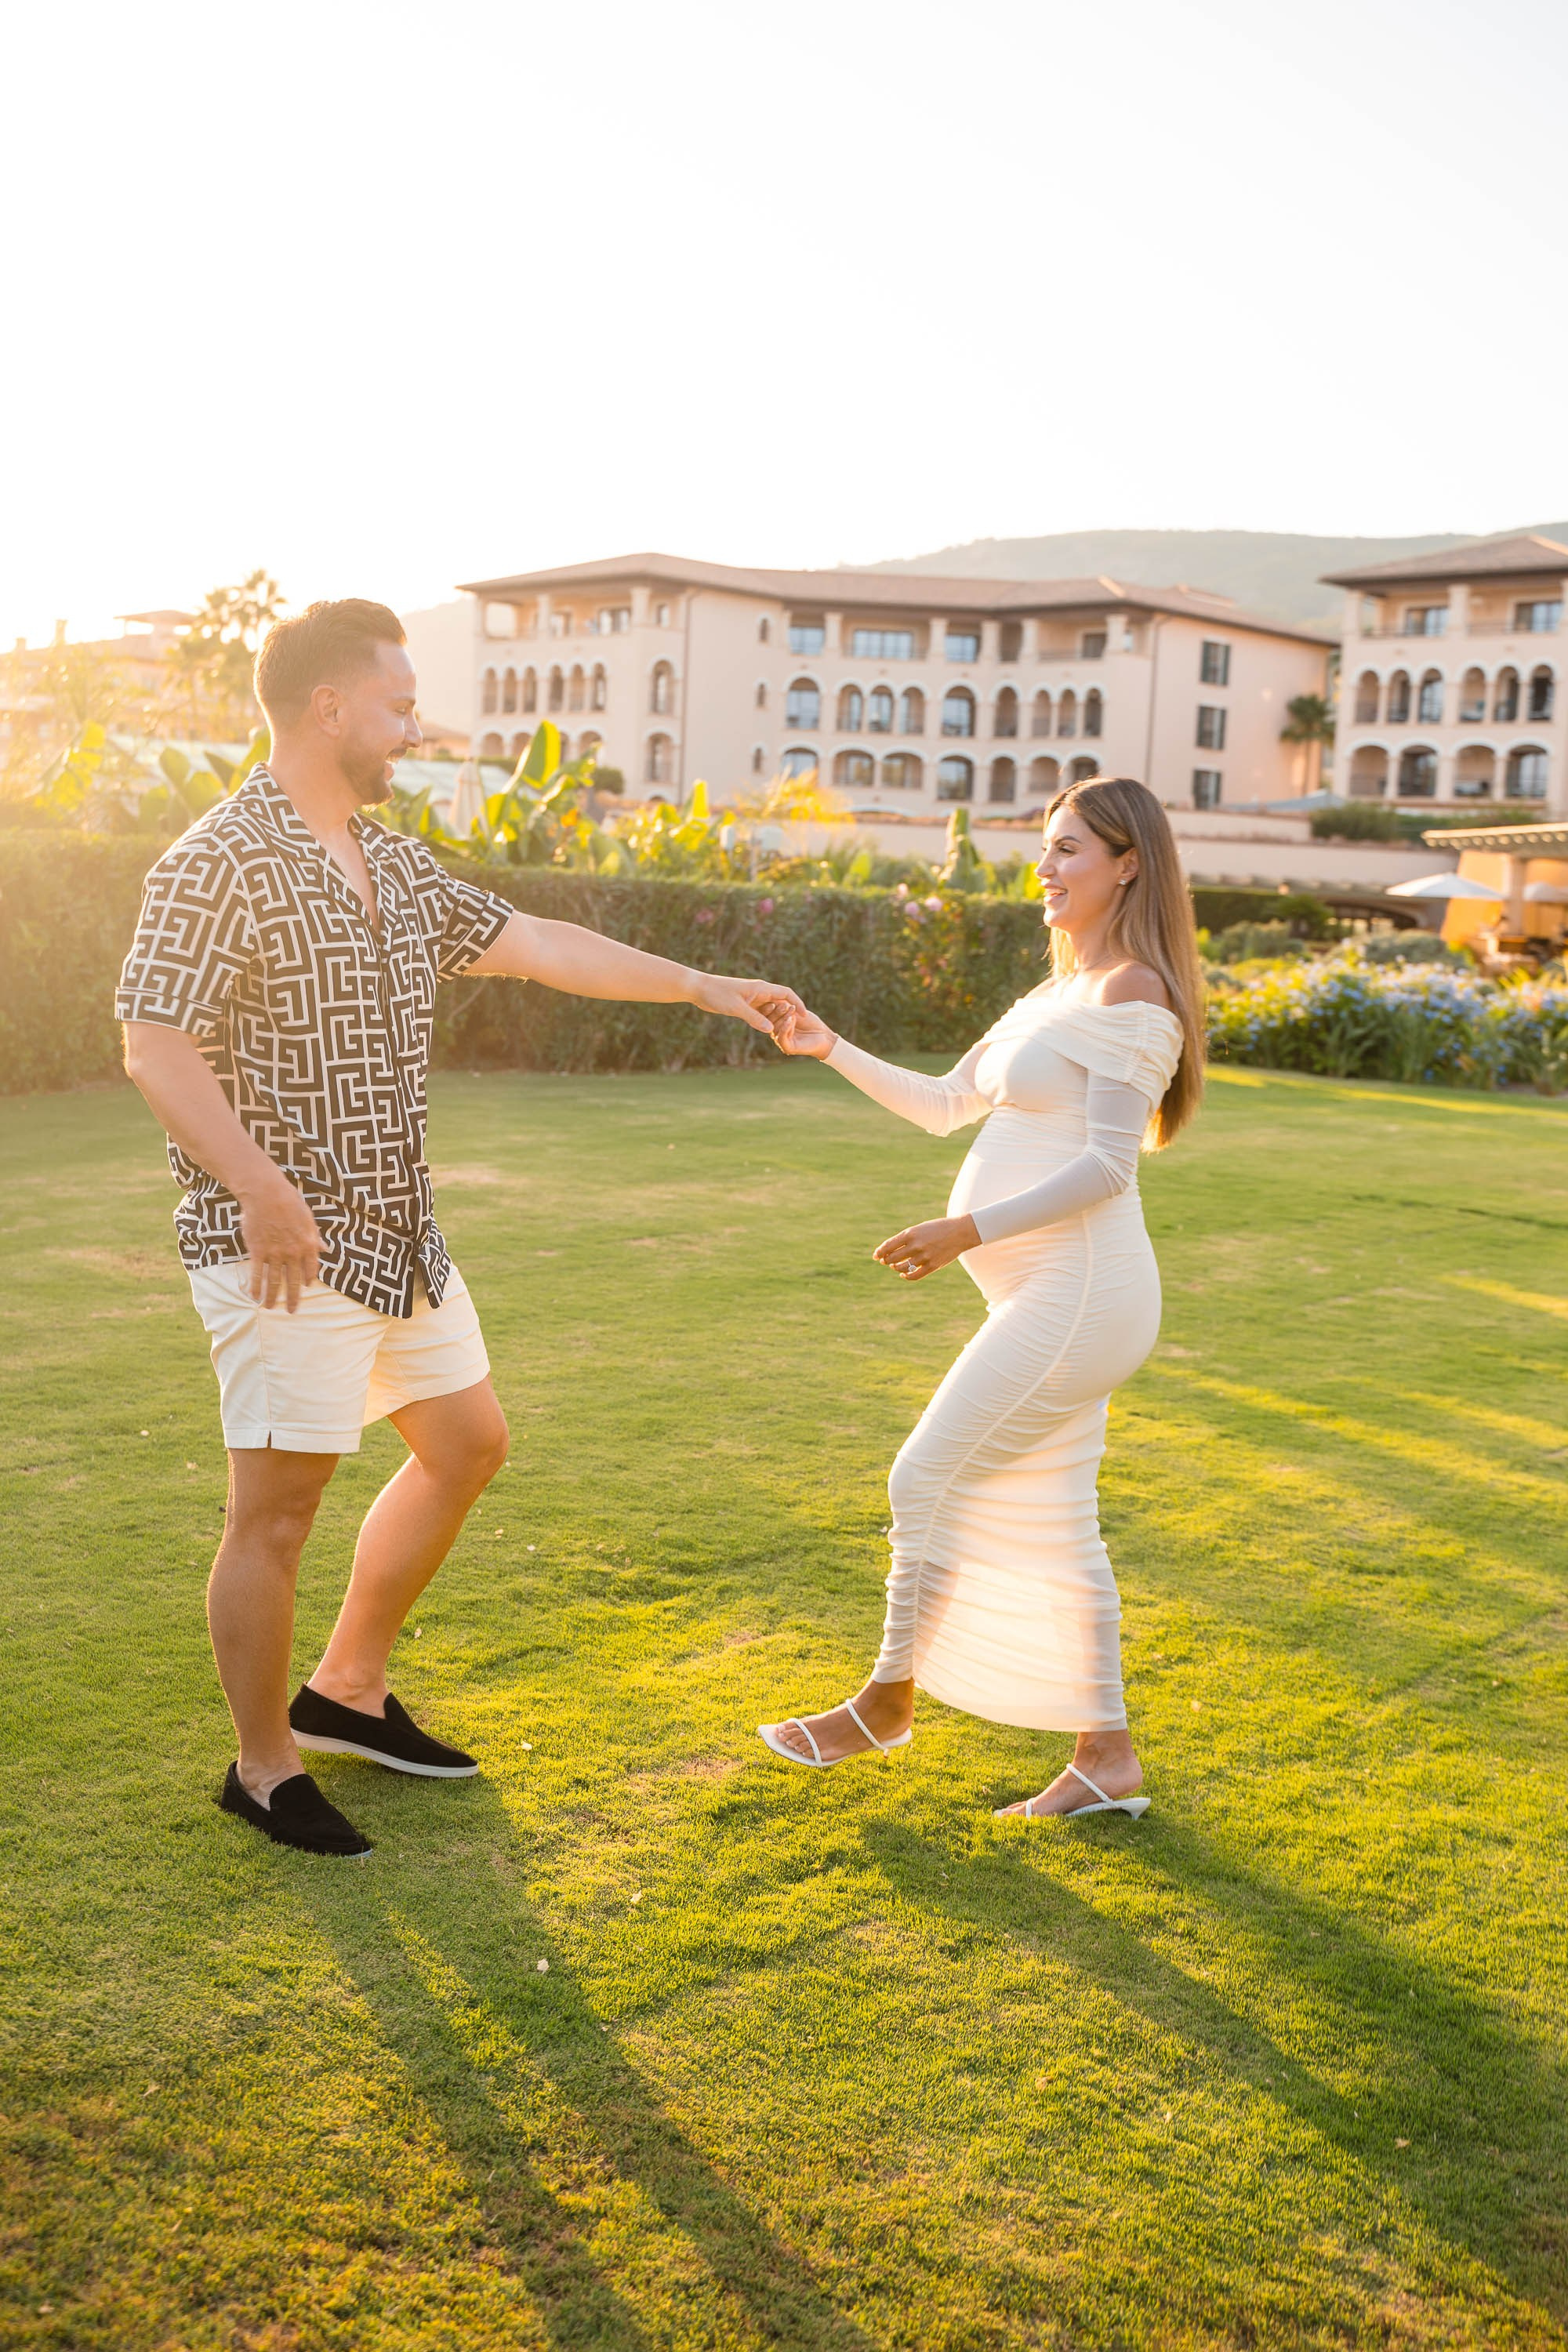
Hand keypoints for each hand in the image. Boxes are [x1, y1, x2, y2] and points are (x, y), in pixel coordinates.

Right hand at [237, 1172, 321, 1311]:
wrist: (267, 1194)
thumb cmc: (289, 1202)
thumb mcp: (308, 1219)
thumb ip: (315, 1237)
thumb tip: (325, 1249)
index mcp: (308, 1244)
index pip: (311, 1269)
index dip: (308, 1279)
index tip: (306, 1287)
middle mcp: (293, 1253)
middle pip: (293, 1280)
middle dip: (293, 1298)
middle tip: (292, 1311)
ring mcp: (275, 1254)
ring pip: (274, 1281)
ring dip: (272, 1296)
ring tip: (271, 1307)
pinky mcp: (258, 1251)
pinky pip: (257, 1273)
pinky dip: (255, 1286)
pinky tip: (254, 1297)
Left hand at [686, 972, 804, 1035]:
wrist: (699, 988)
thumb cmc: (717, 994)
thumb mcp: (736, 1008)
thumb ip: (754, 1019)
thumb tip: (771, 1030)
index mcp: (761, 988)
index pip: (786, 993)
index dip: (797, 1003)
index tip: (804, 1016)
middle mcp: (759, 992)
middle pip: (780, 1002)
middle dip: (788, 1014)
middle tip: (794, 1028)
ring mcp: (751, 998)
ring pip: (770, 1009)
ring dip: (776, 1019)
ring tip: (782, 1032)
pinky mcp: (744, 1004)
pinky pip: (760, 1013)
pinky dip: (765, 1021)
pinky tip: (767, 1030)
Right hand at [772, 1003, 837, 1058]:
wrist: (823, 1036)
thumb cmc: (810, 1022)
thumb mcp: (796, 1011)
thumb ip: (784, 1005)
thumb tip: (772, 995)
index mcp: (776, 1024)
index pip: (768, 1015)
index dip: (771, 1007)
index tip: (776, 998)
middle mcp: (776, 1033)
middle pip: (770, 1022)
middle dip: (777, 1011)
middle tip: (785, 1004)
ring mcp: (781, 1041)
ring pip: (775, 1029)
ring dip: (783, 1017)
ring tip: (791, 1009)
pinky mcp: (787, 1048)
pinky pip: (781, 1038)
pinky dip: (785, 1027)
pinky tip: (790, 1020)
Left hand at [872, 1214, 979, 1282]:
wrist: (959, 1232)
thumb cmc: (938, 1229)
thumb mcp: (920, 1229)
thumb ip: (906, 1238)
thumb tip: (891, 1249)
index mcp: (911, 1233)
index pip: (888, 1245)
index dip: (880, 1252)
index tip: (876, 1255)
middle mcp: (915, 1245)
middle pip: (892, 1257)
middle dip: (886, 1260)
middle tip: (885, 1261)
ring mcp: (924, 1257)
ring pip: (901, 1267)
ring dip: (895, 1267)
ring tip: (894, 1266)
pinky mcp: (932, 1266)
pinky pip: (914, 1276)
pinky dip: (906, 1276)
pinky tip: (903, 1274)